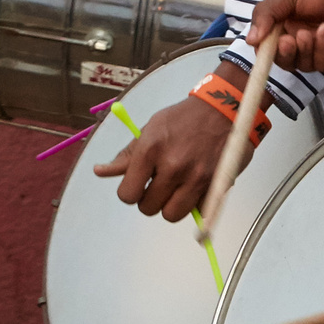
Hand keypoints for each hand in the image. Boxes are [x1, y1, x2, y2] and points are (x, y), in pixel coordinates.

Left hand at [92, 88, 235, 220]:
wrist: (224, 108)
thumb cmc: (183, 118)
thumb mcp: (151, 129)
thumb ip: (128, 155)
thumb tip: (99, 171)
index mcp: (150, 151)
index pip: (128, 194)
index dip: (131, 193)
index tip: (138, 185)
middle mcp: (172, 167)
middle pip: (148, 208)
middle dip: (151, 199)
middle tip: (159, 185)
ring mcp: (196, 178)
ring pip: (172, 215)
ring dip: (171, 206)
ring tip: (177, 190)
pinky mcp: (216, 185)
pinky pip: (197, 211)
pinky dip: (194, 204)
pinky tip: (195, 187)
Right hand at [250, 0, 323, 73]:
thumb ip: (267, 14)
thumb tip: (250, 40)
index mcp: (287, 23)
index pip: (269, 45)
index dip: (264, 49)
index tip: (261, 45)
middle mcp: (303, 39)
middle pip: (284, 60)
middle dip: (282, 53)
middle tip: (287, 40)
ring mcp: (322, 51)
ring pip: (302, 64)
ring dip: (303, 50)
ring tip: (309, 32)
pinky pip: (323, 64)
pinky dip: (321, 49)